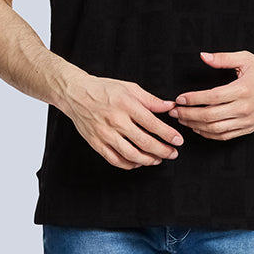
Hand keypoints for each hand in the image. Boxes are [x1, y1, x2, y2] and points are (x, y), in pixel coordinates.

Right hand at [62, 75, 183, 170]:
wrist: (76, 94)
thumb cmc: (103, 89)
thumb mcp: (129, 88)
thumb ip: (151, 100)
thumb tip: (170, 106)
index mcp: (126, 105)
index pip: (152, 124)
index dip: (168, 134)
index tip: (178, 140)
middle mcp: (116, 121)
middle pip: (144, 142)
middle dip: (163, 150)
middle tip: (173, 154)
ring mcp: (105, 134)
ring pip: (131, 155)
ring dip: (148, 160)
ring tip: (158, 159)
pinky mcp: (96, 143)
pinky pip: (115, 160)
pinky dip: (129, 164)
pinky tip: (138, 163)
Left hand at [169, 52, 253, 140]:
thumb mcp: (245, 58)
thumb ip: (223, 58)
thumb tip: (203, 56)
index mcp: (243, 90)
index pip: (212, 97)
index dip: (193, 99)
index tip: (180, 98)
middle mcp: (245, 108)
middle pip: (210, 116)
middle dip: (189, 115)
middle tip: (175, 112)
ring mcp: (246, 121)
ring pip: (215, 129)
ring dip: (195, 126)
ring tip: (183, 119)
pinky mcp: (248, 128)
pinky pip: (224, 136)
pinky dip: (208, 134)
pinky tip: (198, 128)